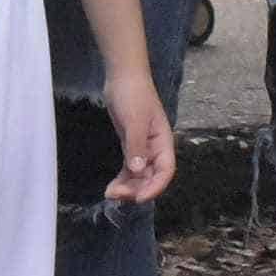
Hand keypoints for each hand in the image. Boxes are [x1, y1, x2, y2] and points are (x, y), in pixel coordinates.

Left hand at [101, 78, 177, 204]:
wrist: (123, 77)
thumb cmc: (133, 95)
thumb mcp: (134, 120)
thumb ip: (136, 146)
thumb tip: (137, 171)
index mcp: (163, 142)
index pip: (165, 171)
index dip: (155, 187)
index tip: (139, 198)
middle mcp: (155, 149)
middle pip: (151, 177)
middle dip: (136, 189)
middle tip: (116, 195)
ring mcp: (143, 148)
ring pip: (139, 176)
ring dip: (128, 187)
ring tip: (110, 194)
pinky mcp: (131, 145)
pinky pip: (130, 169)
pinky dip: (122, 179)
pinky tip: (111, 188)